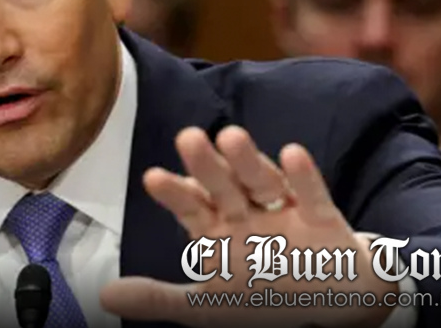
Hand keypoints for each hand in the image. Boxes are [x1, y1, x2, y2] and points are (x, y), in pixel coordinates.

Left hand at [101, 126, 396, 327]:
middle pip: (224, 187)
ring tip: (231, 137)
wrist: (337, 300)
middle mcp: (247, 215)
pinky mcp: (322, 220)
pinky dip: (304, 178)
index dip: (174, 193)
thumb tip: (103, 295)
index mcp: (219, 231)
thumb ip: (159, 298)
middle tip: (188, 138)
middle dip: (207, 166)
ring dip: (249, 162)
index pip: (191, 208)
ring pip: (263, 184)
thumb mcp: (209, 305)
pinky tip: (291, 154)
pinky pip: (313, 197)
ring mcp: (284, 214)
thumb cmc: (267, 296)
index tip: (152, 177)